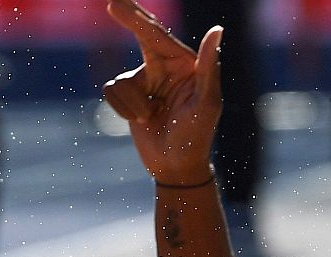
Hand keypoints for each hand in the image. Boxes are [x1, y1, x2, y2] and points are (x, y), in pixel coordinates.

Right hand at [102, 0, 221, 184]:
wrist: (176, 167)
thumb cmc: (197, 136)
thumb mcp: (206, 103)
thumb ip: (208, 66)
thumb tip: (217, 29)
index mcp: (185, 64)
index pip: (158, 37)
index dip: (137, 19)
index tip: (116, 4)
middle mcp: (166, 67)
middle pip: (142, 36)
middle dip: (129, 18)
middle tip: (113, 2)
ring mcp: (146, 80)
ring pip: (121, 80)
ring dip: (132, 104)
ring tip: (150, 118)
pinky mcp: (131, 95)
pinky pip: (112, 92)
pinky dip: (123, 109)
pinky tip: (140, 120)